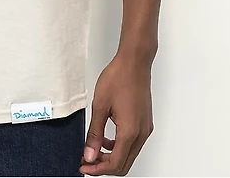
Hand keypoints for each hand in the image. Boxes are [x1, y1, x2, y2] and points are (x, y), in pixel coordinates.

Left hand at [80, 53, 153, 175]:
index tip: (84, 166)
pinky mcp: (145, 122)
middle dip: (104, 166)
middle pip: (124, 163)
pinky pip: (133, 143)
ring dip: (112, 156)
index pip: (115, 164)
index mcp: (130, 131)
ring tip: (94, 150)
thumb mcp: (100, 106)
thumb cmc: (119, 77)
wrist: (134, 62)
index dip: (98, 169)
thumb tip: (89, 154)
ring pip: (129, 154)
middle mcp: (141, 133)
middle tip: (87, 161)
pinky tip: (106, 138)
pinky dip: (119, 146)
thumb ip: (95, 133)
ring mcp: (145, 128)